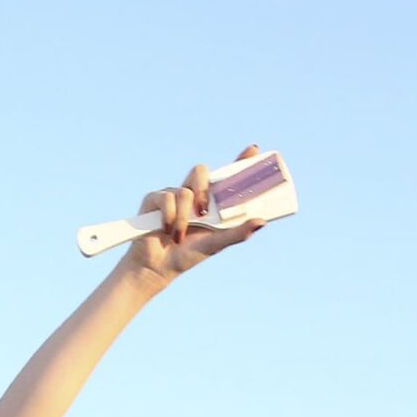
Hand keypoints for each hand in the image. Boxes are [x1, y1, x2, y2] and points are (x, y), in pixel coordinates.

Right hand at [117, 147, 267, 284]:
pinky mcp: (154, 200)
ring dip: (183, 217)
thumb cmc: (187, 255)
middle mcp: (192, 194)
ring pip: (183, 191)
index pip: (226, 176)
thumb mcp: (216, 244)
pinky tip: (166, 230)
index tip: (253, 150)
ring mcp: (172, 195)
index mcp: (210, 202)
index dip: (240, 161)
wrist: (157, 267)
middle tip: (204, 211)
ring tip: (179, 236)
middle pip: (200, 171)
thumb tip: (262, 221)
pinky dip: (168, 216)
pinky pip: (165, 198)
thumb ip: (237, 233)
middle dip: (203, 189)